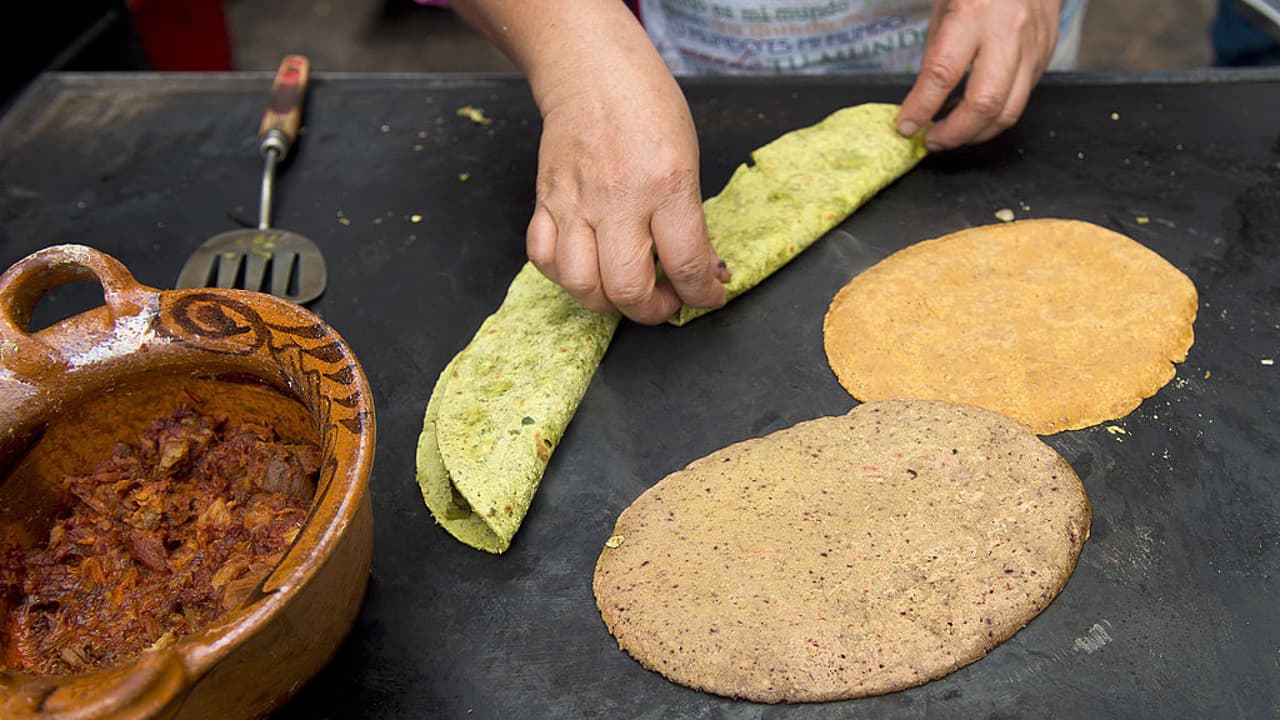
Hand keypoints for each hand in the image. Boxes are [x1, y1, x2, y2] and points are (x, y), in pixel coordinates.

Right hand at [526, 66, 727, 323]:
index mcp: (666, 184)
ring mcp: (575, 203)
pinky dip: (565, 276)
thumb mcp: (687, 158)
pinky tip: (587, 268)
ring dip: (607, 302)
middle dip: (653, 310)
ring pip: (581, 285)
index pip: (686, 264)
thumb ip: (688, 217)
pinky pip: (544, 259)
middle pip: (629, 289)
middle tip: (665, 299)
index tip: (708, 296)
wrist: (591, 70)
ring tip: (625, 291)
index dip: (702, 294)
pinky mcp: (546, 201)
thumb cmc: (646, 106)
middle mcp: (618, 199)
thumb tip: (698, 267)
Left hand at [896, 0, 1061, 149]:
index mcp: (974, 12)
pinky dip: (994, 116)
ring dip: (976, 134)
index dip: (921, 107)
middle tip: (932, 141)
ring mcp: (1033, 48)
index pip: (943, 73)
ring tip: (952, 135)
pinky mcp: (1046, 59)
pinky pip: (1021, 99)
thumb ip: (936, 55)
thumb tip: (922, 102)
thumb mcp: (945, 8)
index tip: (906, 125)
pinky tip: (975, 117)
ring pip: (1009, 111)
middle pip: (984, 102)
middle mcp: (1008, 32)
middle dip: (954, 133)